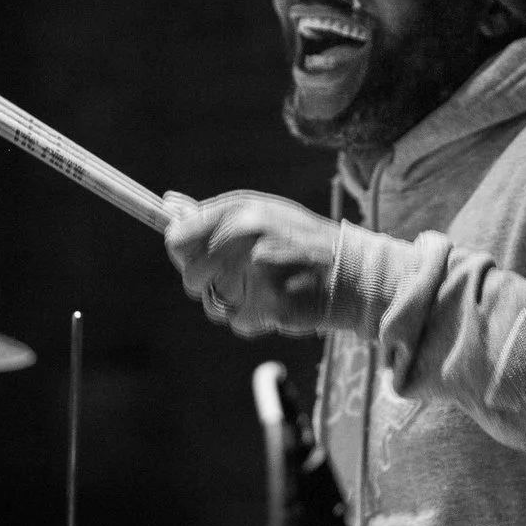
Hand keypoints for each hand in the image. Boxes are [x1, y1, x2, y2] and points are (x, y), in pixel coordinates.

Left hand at [163, 190, 341, 337]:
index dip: (185, 255)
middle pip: (192, 276)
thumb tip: (168, 204)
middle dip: (210, 285)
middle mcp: (246, 234)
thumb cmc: (305, 242)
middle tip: (243, 279)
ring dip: (233, 304)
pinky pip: (238, 322)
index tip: (200, 260)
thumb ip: (216, 215)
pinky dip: (255, 320)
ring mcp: (257, 269)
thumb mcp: (264, 214)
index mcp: (241, 209)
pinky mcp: (270, 303)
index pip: (179, 238)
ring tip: (266, 288)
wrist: (357, 272)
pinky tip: (280, 303)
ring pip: (213, 303)